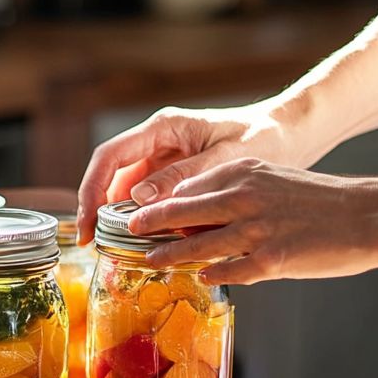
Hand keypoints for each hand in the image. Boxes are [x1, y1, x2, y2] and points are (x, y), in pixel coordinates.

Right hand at [77, 103, 295, 243]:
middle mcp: (157, 142)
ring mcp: (163, 159)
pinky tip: (145, 242)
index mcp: (164, 128)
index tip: (88, 221)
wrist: (288, 134)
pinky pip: (149, 199)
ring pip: (127, 190)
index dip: (92, 189)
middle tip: (94, 245)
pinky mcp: (174, 176)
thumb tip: (140, 199)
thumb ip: (184, 177)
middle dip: (97, 210)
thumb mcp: (226, 158)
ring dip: (119, 218)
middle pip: (111, 175)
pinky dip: (144, 220)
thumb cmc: (263, 137)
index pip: (110, 157)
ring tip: (116, 250)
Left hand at [127, 159, 377, 284]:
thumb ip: (231, 191)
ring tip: (149, 261)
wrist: (370, 215)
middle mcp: (243, 198)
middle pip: (181, 212)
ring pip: (197, 244)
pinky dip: (210, 274)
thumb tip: (191, 209)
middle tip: (128, 231)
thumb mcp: (270, 178)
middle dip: (149, 223)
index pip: (187, 187)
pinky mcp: (270, 260)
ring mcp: (255, 231)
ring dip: (169, 255)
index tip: (139, 212)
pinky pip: (228, 271)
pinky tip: (199, 278)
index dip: (159, 201)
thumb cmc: (319, 199)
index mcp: (243, 172)